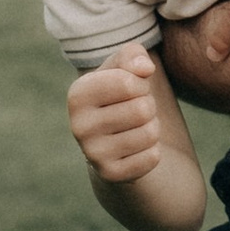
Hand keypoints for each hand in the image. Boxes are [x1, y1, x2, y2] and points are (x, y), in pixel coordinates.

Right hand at [67, 43, 167, 185]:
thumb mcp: (122, 67)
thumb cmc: (118, 94)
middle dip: (148, 106)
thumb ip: (133, 55)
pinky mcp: (110, 175)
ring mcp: (93, 154)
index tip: (130, 89)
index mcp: (77, 95)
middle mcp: (79, 126)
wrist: (110, 138)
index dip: (140, 83)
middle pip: (143, 109)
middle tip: (134, 111)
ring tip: (135, 127)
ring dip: (151, 127)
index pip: (128, 83)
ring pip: (150, 133)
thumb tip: (145, 68)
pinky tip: (134, 148)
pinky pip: (152, 157)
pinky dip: (152, 150)